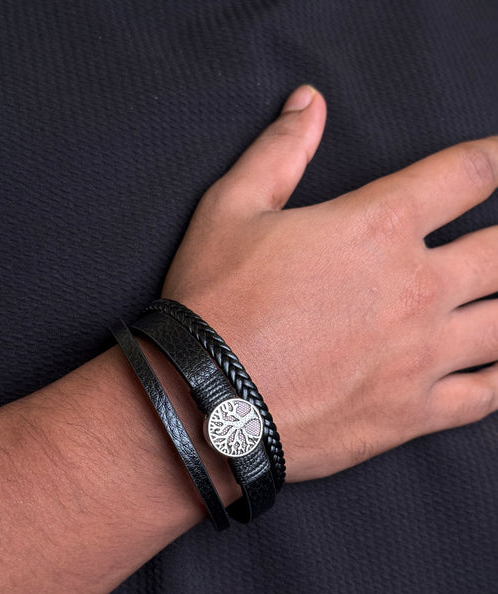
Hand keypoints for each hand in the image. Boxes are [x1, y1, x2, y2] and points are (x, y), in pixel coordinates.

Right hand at [163, 85, 497, 482]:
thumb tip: (308, 103)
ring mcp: (422, 355)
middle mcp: (417, 288)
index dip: (494, 160)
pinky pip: (487, 396)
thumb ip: (278, 152)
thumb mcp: (229, 209)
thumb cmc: (214, 304)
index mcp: (379, 227)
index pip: (467, 175)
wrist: (203, 400)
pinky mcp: (412, 413)